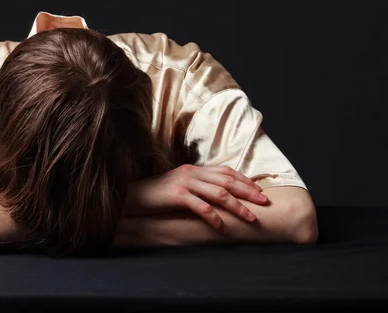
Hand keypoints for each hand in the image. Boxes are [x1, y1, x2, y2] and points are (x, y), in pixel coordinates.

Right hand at [124, 164, 268, 233]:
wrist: (133, 196)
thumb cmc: (157, 195)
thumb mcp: (180, 187)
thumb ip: (197, 187)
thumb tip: (219, 197)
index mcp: (194, 169)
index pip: (225, 171)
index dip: (245, 180)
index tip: (259, 191)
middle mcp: (192, 173)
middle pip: (227, 181)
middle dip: (248, 192)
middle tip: (264, 202)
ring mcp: (185, 183)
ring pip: (219, 193)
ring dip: (237, 207)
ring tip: (250, 218)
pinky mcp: (177, 196)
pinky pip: (202, 207)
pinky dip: (215, 218)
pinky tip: (223, 228)